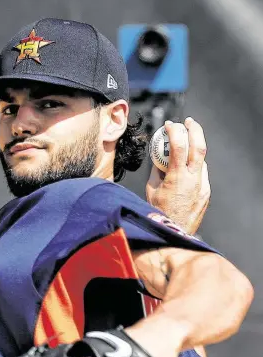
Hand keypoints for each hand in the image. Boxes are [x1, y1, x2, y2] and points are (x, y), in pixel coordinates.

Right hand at [146, 118, 210, 234]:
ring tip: (184, 147)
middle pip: (200, 146)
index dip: (174, 130)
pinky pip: (201, 175)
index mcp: (177, 177)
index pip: (179, 145)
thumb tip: (159, 157)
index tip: (169, 125)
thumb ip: (157, 171)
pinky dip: (194, 168)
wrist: (172, 234)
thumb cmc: (158, 214)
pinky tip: (185, 171)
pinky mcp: (205, 193)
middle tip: (188, 122)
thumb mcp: (151, 189)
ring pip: (201, 161)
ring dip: (194, 150)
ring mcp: (202, 186)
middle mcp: (193, 180)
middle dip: (194, 130)